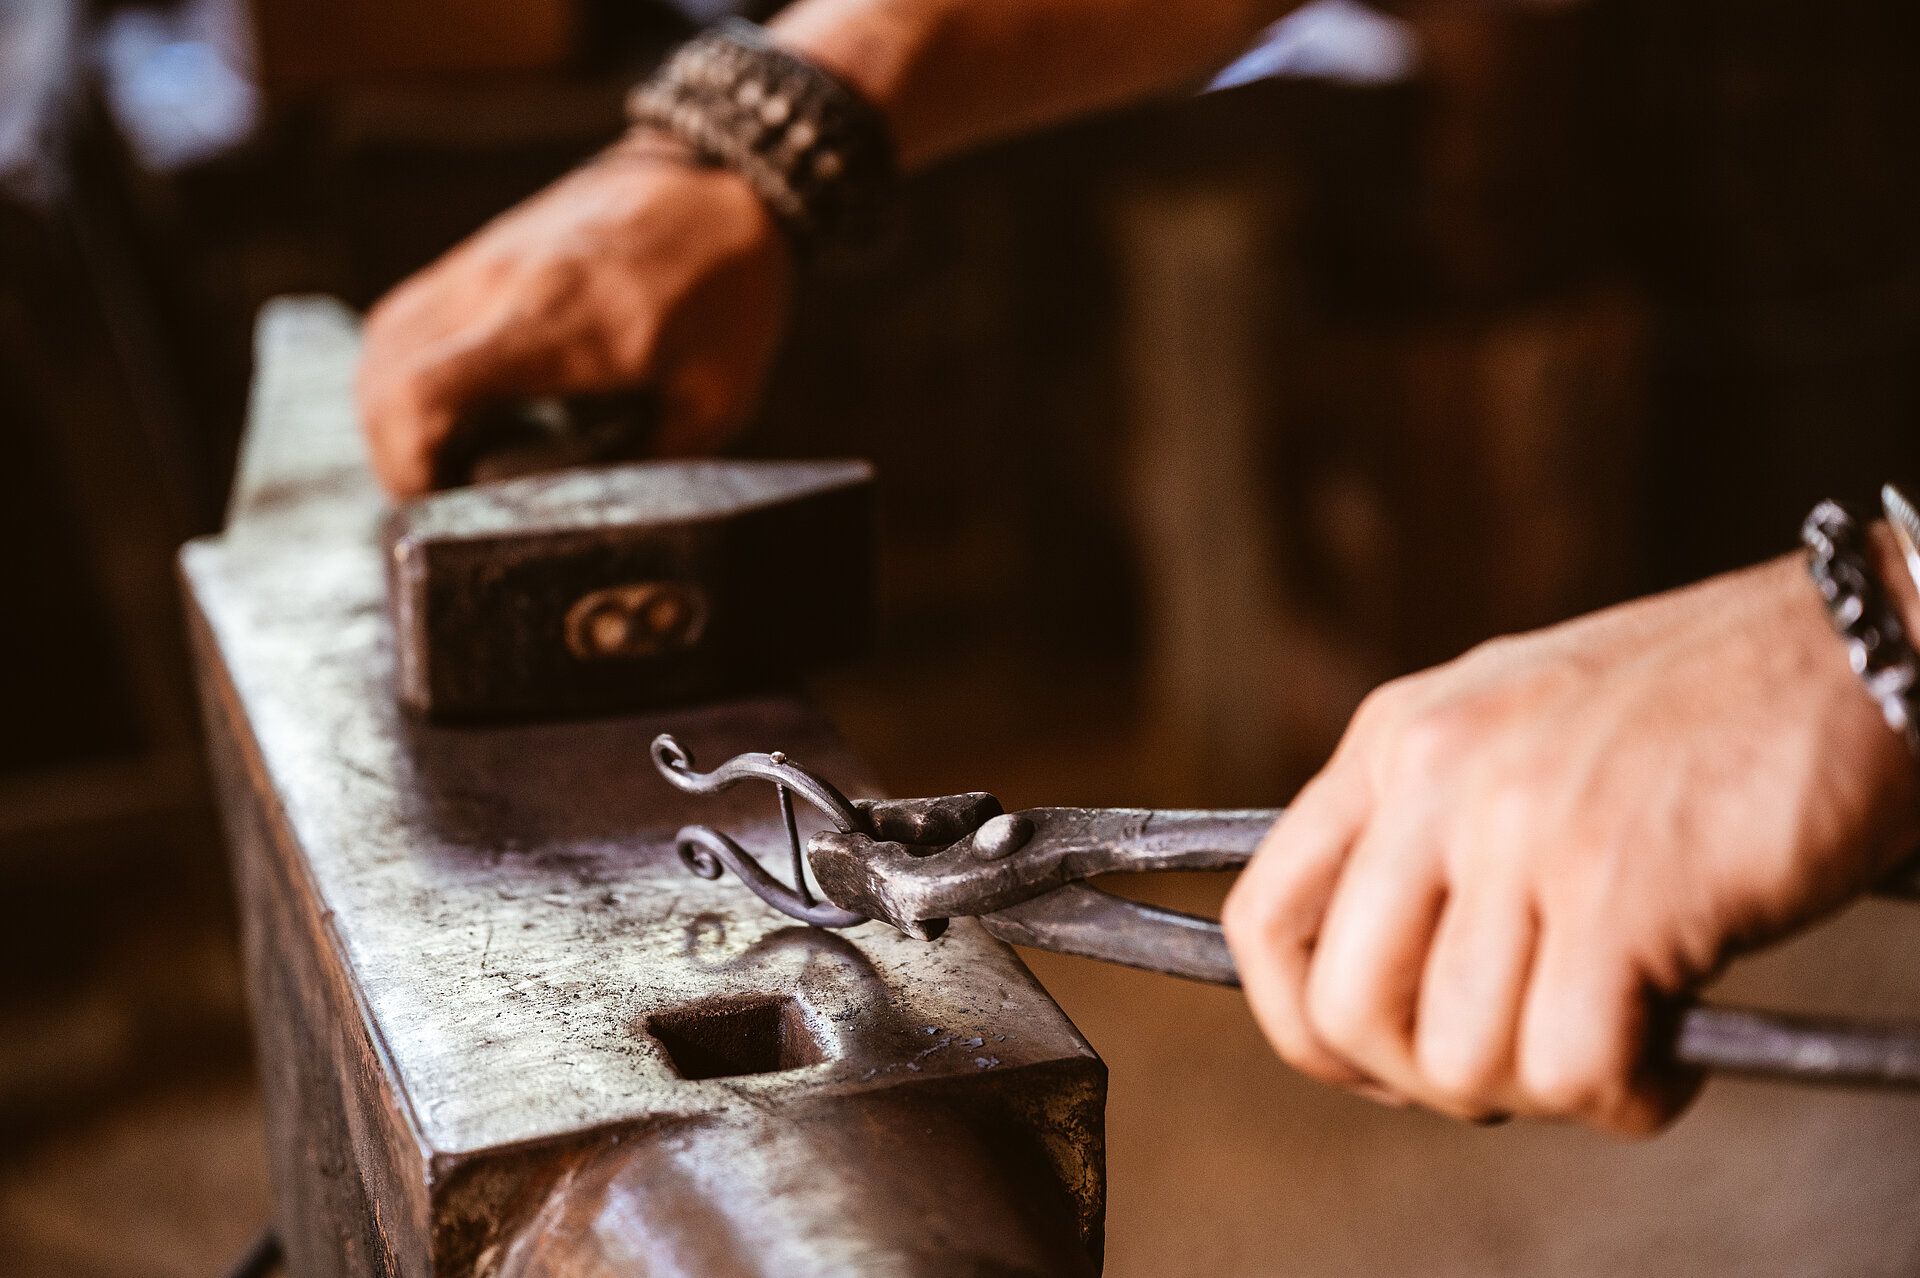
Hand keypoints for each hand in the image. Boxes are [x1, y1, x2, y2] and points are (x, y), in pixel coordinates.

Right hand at [355, 131, 791, 497]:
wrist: (713, 183)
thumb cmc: (725, 295)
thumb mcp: (712, 401)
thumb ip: (647, 464)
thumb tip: (596, 527)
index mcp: (559, 325)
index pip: (424, 393)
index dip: (411, 466)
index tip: (444, 509)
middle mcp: (500, 288)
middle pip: (381, 381)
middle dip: (397, 458)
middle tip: (447, 500)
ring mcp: (479, 265)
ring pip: (382, 349)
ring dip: (394, 417)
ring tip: (451, 461)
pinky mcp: (475, 259)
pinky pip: (406, 323)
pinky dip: (409, 376)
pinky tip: (462, 412)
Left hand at [1222, 541, 1919, 1133]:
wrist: (1862, 648)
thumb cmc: (1703, 710)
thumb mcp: (1515, 732)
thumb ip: (1431, 835)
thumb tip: (1387, 992)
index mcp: (1396, 741)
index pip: (1262, 918)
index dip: (1304, 1027)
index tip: (1379, 1064)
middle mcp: (1437, 777)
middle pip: (1345, 1010)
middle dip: (1425, 1079)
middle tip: (1521, 1064)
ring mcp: (1522, 829)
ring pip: (1457, 1058)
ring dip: (1542, 1091)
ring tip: (1620, 1041)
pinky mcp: (1621, 889)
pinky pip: (1574, 1072)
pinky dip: (1629, 1100)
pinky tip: (1673, 1057)